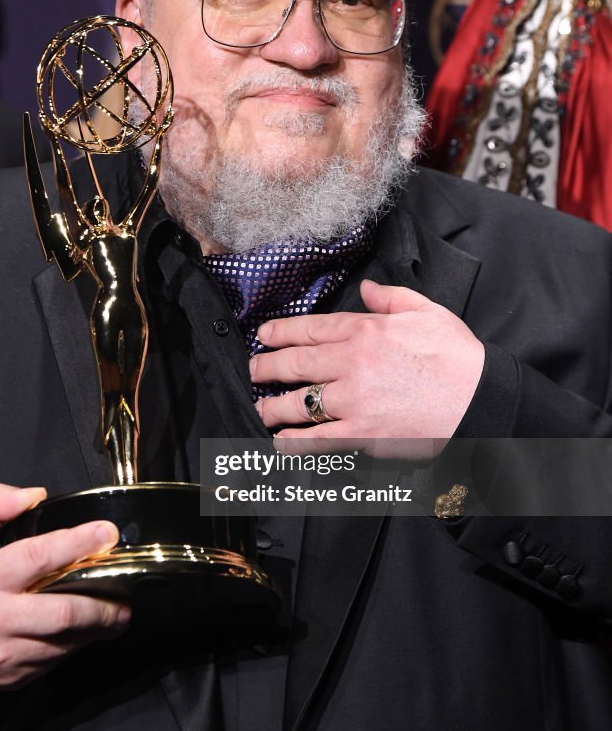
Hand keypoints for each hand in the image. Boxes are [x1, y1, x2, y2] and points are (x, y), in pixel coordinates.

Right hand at [0, 484, 130, 690]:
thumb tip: (36, 496)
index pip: (41, 557)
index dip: (80, 543)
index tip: (107, 534)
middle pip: (65, 613)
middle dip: (104, 606)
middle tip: (126, 596)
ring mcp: (3, 654)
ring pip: (64, 643)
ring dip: (95, 629)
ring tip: (116, 614)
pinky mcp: (9, 678)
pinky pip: (52, 661)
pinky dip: (72, 645)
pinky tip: (83, 631)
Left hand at [251, 280, 484, 450]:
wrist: (479, 401)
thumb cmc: (458, 358)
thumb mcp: (427, 312)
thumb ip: (392, 298)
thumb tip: (367, 288)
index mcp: (365, 330)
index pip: (310, 328)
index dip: (280, 332)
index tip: (263, 336)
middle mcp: (352, 363)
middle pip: (295, 363)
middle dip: (265, 368)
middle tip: (251, 371)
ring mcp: (353, 400)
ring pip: (299, 403)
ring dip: (272, 407)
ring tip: (260, 409)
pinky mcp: (362, 434)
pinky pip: (317, 439)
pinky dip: (294, 441)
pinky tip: (280, 442)